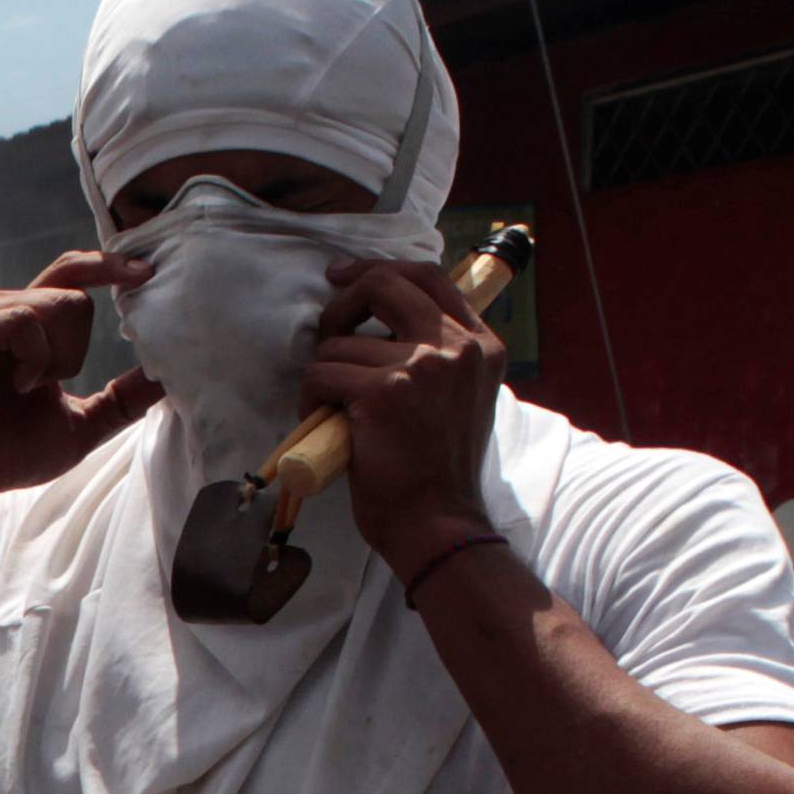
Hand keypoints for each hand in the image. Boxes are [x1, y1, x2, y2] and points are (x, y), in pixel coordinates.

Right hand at [0, 250, 159, 521]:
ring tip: (25, 388)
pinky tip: (16, 385)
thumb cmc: (4, 452)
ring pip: (54, 303)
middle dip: (78, 347)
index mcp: (27, 322)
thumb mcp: (81, 426)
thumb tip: (166, 380)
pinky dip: (34, 359)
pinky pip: (23, 321)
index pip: (74, 272)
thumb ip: (120, 400)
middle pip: (75, 292)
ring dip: (56, 357)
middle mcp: (2, 307)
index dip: (110, 266)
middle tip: (49, 385)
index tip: (147, 273)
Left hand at [302, 257, 505, 576]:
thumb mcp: (462, 400)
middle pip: (386, 283)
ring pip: (342, 341)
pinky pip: (323, 372)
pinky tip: (321, 422)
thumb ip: (441, 358)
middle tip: (327, 331)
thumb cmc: (440, 473)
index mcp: (482, 345)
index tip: (346, 278)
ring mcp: (422, 365)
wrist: (438, 524)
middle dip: (344, 300)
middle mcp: (458, 347)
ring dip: (324, 371)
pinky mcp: (383, 391)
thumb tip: (386, 327)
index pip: (430, 276)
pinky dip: (311, 397)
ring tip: (330, 407)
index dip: (381, 270)